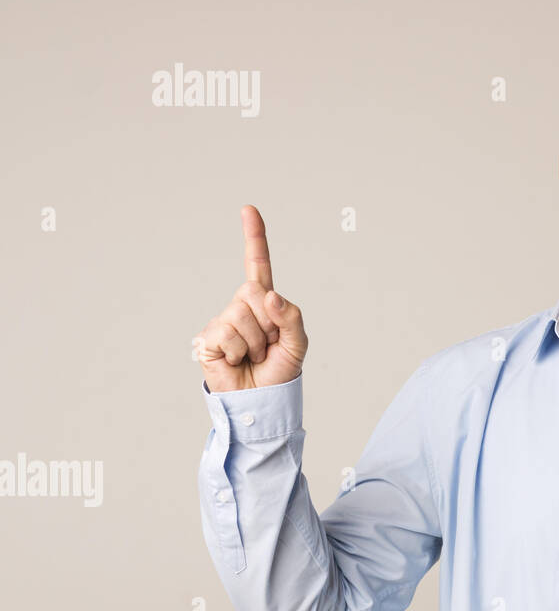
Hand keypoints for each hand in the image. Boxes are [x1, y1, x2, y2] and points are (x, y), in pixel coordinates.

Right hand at [194, 205, 307, 392]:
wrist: (262, 400)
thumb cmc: (280, 370)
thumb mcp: (298, 342)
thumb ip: (291, 316)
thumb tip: (269, 296)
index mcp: (264, 302)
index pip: (257, 265)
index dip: (253, 237)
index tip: (248, 209)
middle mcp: (240, 307)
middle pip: (254, 293)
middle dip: (268, 322)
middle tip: (269, 345)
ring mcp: (222, 321)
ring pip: (241, 316)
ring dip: (256, 341)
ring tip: (254, 356)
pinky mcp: (208, 339)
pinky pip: (226, 334)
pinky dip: (238, 351)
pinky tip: (236, 361)